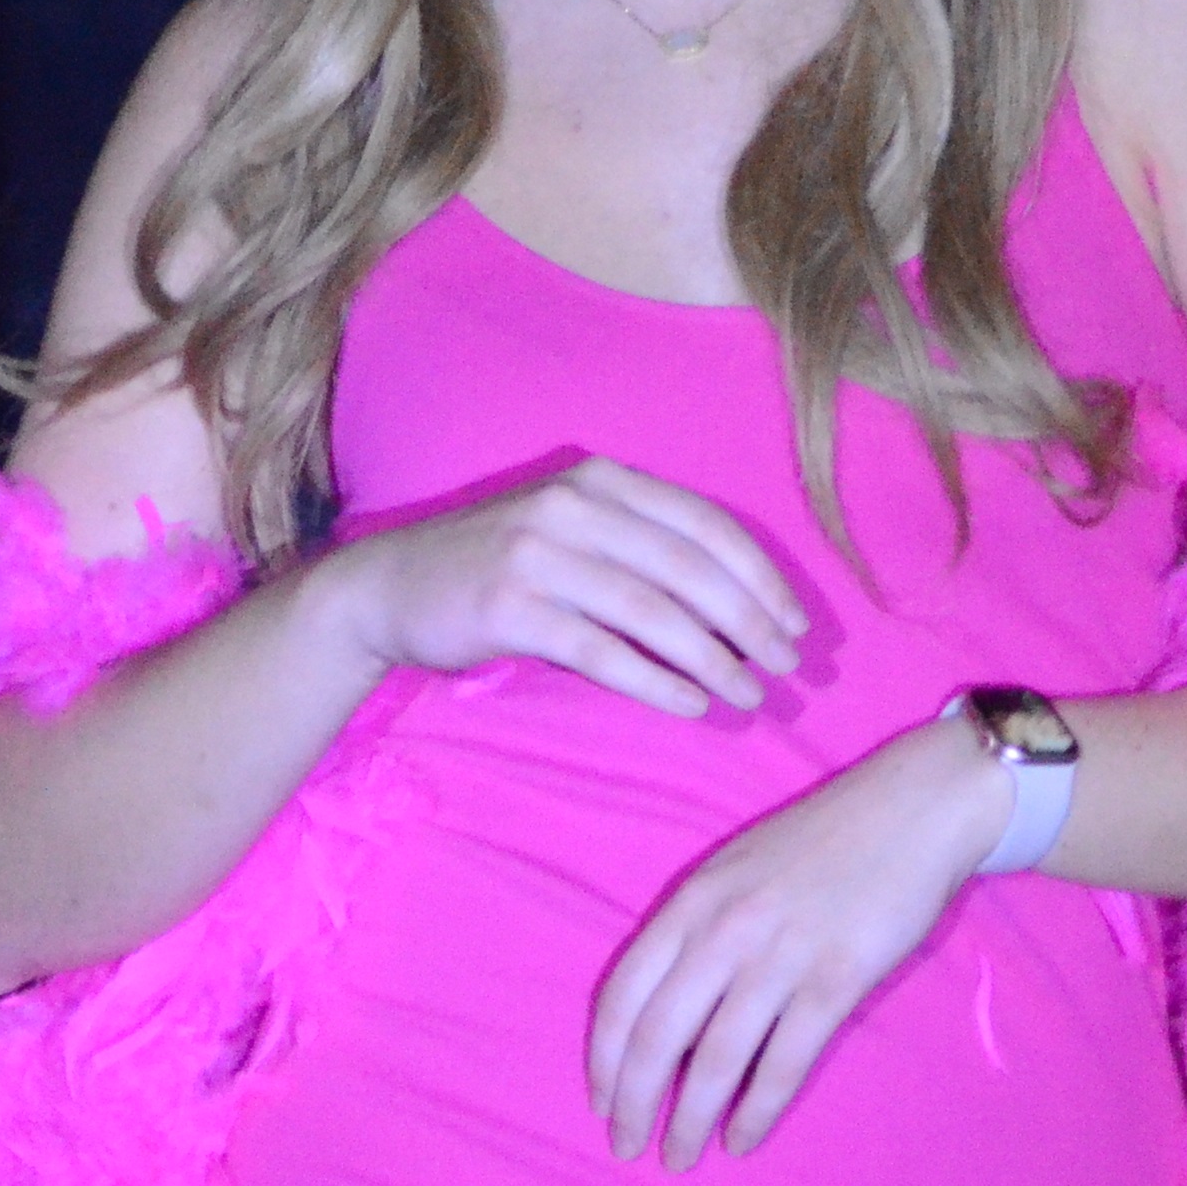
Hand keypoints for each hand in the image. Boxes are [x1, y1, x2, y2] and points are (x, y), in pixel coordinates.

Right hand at [318, 455, 806, 717]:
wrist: (390, 587)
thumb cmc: (499, 567)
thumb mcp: (573, 534)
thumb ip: (641, 551)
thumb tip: (739, 609)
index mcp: (602, 480)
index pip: (705, 525)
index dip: (760, 576)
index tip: (795, 623)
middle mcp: (574, 506)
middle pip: (689, 569)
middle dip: (750, 621)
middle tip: (784, 666)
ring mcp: (538, 554)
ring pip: (653, 612)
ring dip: (713, 659)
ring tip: (747, 695)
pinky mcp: (510, 607)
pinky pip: (602, 651)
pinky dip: (656, 682)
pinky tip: (691, 705)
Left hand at [588, 719, 1007, 1167]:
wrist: (912, 809)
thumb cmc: (823, 840)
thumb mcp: (737, 868)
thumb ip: (699, 927)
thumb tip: (667, 1010)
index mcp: (692, 901)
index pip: (622, 994)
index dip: (603, 1057)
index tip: (601, 1099)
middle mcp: (723, 932)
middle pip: (656, 1037)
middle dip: (633, 1102)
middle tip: (627, 1145)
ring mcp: (779, 958)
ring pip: (714, 1061)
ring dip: (690, 1120)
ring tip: (679, 1157)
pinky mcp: (835, 982)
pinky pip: (783, 1064)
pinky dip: (756, 1112)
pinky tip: (742, 1140)